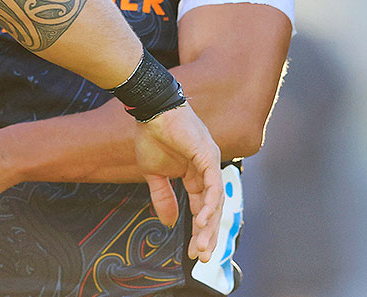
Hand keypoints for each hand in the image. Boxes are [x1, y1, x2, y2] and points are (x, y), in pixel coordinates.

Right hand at [135, 104, 223, 263]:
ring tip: (201, 244)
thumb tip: (167, 223)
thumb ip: (163, 197)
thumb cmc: (152, 135)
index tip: (193, 251)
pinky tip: (202, 220)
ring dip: (208, 225)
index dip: (198, 230)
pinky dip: (209, 203)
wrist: (151, 111)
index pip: (201, 208)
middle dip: (207, 234)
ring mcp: (209, 162)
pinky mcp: (207, 155)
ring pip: (215, 200)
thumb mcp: (154, 174)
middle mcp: (207, 170)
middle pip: (212, 209)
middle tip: (201, 256)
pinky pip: (212, 184)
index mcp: (195, 175)